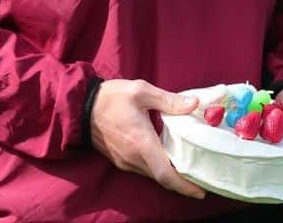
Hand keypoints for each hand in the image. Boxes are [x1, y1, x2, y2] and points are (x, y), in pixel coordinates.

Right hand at [89, 78, 205, 198]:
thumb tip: (194, 105)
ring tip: (187, 168)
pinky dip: (157, 168)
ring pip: (152, 175)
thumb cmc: (112, 97)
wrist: (81, 105)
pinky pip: (143, 170)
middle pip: (162, 178)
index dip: (184, 186)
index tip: (201, 191)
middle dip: (182, 182)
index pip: (165, 174)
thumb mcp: (141, 91)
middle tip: (200, 178)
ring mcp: (125, 162)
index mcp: (141, 142)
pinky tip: (165, 158)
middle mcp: (133, 158)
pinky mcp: (119, 160)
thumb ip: (168, 100)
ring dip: (169, 175)